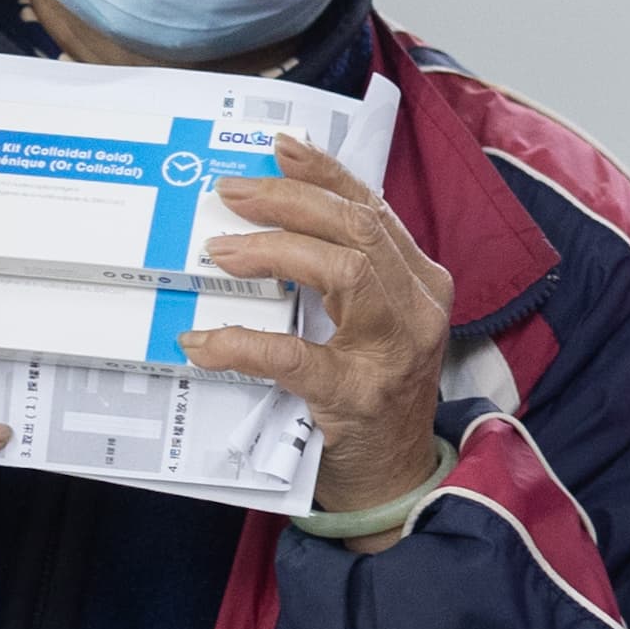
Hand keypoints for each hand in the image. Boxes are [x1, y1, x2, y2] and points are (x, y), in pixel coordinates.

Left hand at [187, 135, 457, 523]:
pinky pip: (296, 357)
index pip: (374, 210)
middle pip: (358, 230)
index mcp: (422, 283)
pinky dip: (244, 344)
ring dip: (276, 251)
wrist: (396, 481)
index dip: (326, 174)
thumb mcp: (376, 327)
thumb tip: (274, 225)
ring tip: (222, 251)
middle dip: (290, 201)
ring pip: (345, 272)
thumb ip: (347, 280)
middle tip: (231, 193)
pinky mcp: (357, 398)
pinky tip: (206, 340)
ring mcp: (393, 354)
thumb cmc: (374, 397)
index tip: (280, 147)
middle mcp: (418, 309)